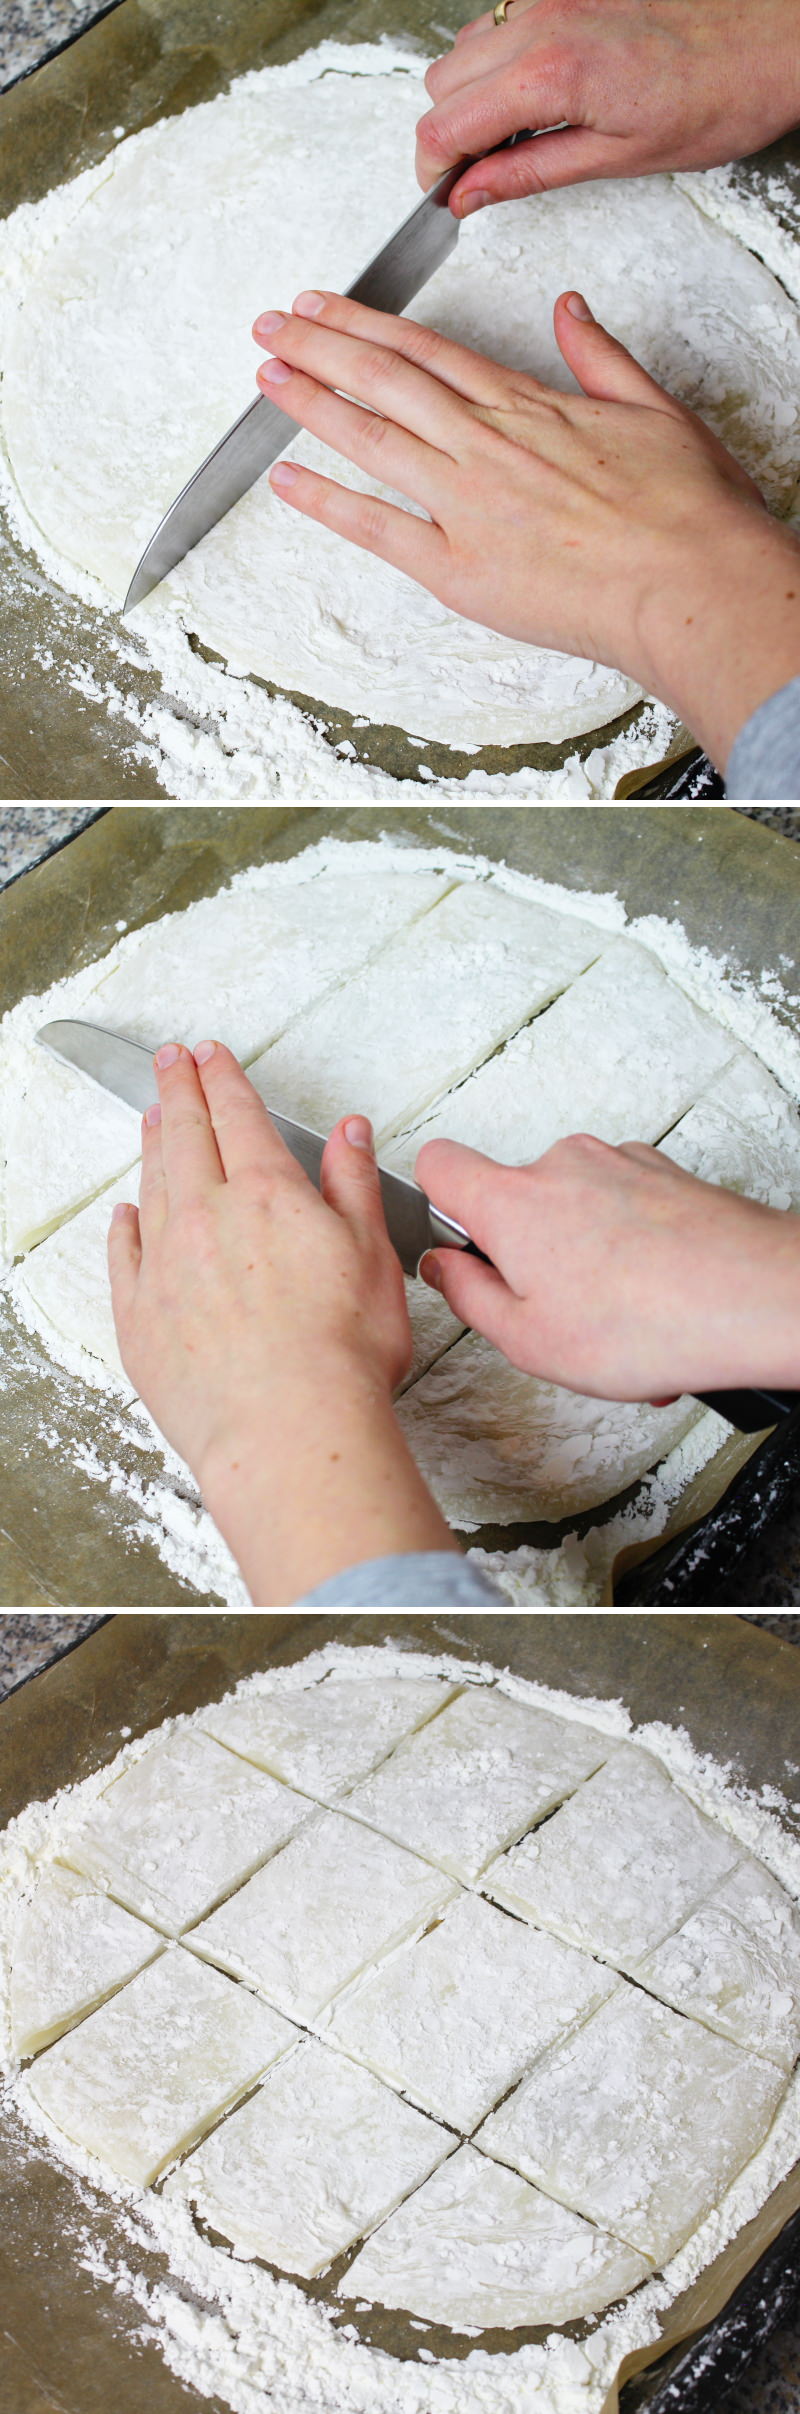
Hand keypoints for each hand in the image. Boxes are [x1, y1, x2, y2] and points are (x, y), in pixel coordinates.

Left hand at [107, 1042, 452, 1602]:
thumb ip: (354, 1186)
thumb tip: (350, 1136)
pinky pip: (125, 1254)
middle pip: (185, 1137)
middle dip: (177, 1090)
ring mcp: (166, 1267)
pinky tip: (127, 1214)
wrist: (289, 1430)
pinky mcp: (140, 1317)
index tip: (210, 1054)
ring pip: (153, 1186)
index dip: (224, 1078)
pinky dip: (126, 1225)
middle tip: (169, 1061)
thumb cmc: (341, 1356)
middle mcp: (207, 1218)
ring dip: (153, 1146)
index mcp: (267, 1195)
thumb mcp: (373, 1255)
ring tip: (153, 1119)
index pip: (238, 1116)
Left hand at [254, 288, 799, 768]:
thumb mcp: (656, 410)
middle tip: (273, 325)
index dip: (368, 324)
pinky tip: (286, 480)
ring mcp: (467, 505)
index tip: (327, 306)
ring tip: (267, 377)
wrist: (691, 586)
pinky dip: (328, 503)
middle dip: (320, 346)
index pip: (428, 350)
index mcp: (528, 407)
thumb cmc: (685, 515)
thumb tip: (571, 311)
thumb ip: (601, 358)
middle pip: (386, 378)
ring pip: (373, 435)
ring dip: (312, 401)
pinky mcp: (460, 569)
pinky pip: (378, 529)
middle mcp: (486, 445)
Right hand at [415, 1133, 799, 1402]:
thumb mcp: (527, 1340)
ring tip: (617, 1322)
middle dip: (527, 1252)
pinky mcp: (664, 1173)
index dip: (435, 1203)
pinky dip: (629, 1249)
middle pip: (516, 1197)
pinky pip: (624, 1208)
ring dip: (585, 1259)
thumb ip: (468, 1296)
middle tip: (553, 1311)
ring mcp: (618, 1163)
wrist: (753, 1299)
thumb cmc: (648, 1323)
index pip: (438, 1163)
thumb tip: (443, 1269)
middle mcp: (562, 1165)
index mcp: (512, 1202)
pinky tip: (651, 1301)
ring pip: (576, 1208)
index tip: (456, 1244)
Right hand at [416, 0, 799, 211]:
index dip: (432, 170)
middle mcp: (543, 21)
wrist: (769, 41)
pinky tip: (535, 91)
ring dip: (471, 92)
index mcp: (550, 73)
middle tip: (478, 172)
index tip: (443, 195)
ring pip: (465, 47)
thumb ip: (529, 174)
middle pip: (441, 81)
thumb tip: (471, 194)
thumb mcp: (615, 160)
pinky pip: (502, 20)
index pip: (445, 125)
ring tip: (513, 132)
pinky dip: (500, 59)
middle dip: (447, 132)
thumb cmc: (715, 97)